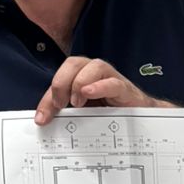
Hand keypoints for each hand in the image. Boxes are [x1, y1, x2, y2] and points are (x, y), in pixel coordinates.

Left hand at [34, 57, 173, 124]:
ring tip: (78, 103)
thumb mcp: (83, 115)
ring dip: (79, 83)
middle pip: (73, 63)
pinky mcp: (125, 89)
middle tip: (60, 104)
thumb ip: (66, 113)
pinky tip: (89, 93)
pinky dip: (100, 86)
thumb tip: (44, 120)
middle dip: (61, 83)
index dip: (48, 98)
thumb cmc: (112, 114)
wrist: (140, 121)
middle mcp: (94, 74)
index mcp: (81, 78)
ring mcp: (111, 79)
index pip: (59, 79)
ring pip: (93, 66)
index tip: (42, 118)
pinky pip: (113, 82)